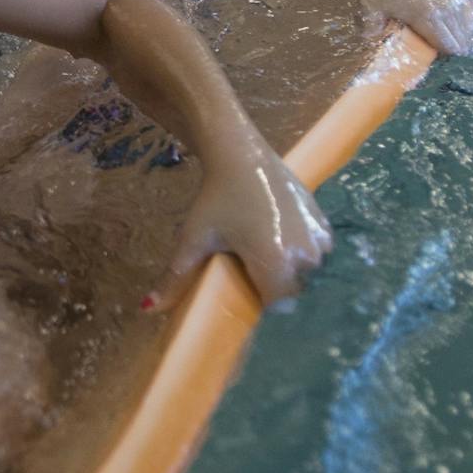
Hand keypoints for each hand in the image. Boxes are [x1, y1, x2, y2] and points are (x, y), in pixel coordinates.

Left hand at [151, 150, 328, 311]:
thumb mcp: (193, 239)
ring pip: (313, 275)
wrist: (240, 152)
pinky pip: (320, 254)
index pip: (282, 312)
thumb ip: (175, 278)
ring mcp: (320, 237)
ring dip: (296, 278)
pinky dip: (305, 258)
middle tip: (260, 295)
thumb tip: (147, 308)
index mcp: (276, 263)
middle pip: (299, 296)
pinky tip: (286, 252)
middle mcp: (306, 254)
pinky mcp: (325, 223)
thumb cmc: (216, 198)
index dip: (268, 320)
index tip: (254, 319)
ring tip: (272, 272)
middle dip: (282, 300)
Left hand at [342, 0, 472, 54]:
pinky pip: (465, 12)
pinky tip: (453, 32)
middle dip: (456, 52)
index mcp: (424, 14)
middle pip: (460, 38)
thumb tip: (372, 46)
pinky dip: (461, 24)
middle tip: (447, 61)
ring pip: (465, 26)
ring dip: (460, 39)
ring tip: (451, 49)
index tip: (442, 66)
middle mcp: (440, 5)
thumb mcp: (370, 15)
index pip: (448, 45)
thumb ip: (372, 31)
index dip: (448, 59)